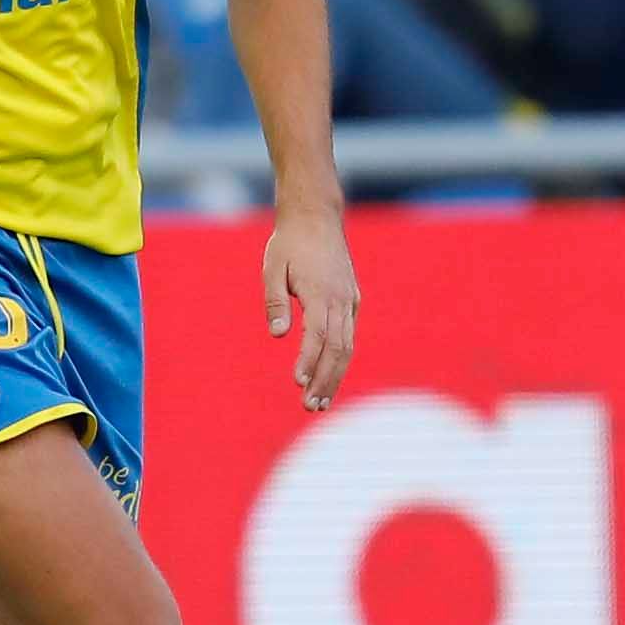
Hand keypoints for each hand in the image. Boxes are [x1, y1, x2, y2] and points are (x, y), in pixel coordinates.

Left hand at [262, 200, 358, 412]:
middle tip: (310, 406)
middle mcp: (341, 300)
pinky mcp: (352, 300)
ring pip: (347, 346)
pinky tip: (330, 376)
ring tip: (321, 402)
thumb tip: (278, 335)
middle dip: (325, 380)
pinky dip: (340, 358)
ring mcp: (350, 300)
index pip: (317, 335)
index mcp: (321, 293)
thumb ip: (275, 302)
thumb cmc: (289, 243)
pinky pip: (349, 335)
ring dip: (334, 375)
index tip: (298, 382)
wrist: (316, 217)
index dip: (309, 361)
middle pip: (338, 349)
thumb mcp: (272, 268)